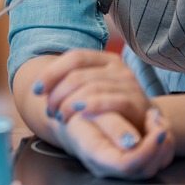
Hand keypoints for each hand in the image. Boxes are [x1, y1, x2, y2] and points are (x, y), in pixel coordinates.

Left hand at [37, 49, 151, 131]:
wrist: (147, 127)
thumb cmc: (111, 109)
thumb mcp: (93, 91)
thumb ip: (72, 84)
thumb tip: (38, 88)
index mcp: (106, 59)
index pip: (74, 57)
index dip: (52, 73)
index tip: (36, 90)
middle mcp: (119, 68)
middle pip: (78, 75)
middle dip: (57, 93)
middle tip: (49, 110)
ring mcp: (129, 84)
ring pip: (90, 88)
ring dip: (68, 104)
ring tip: (59, 117)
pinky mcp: (137, 103)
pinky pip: (110, 101)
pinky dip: (90, 106)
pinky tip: (78, 113)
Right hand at [57, 106, 174, 179]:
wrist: (73, 119)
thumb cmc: (79, 113)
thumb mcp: (90, 111)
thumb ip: (112, 126)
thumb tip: (133, 142)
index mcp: (95, 157)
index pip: (127, 165)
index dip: (147, 150)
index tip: (157, 129)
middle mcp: (109, 169)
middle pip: (144, 169)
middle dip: (158, 145)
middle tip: (156, 117)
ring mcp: (121, 169)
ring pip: (153, 166)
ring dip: (162, 143)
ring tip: (154, 118)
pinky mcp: (132, 164)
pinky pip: (155, 160)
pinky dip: (161, 143)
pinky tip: (154, 125)